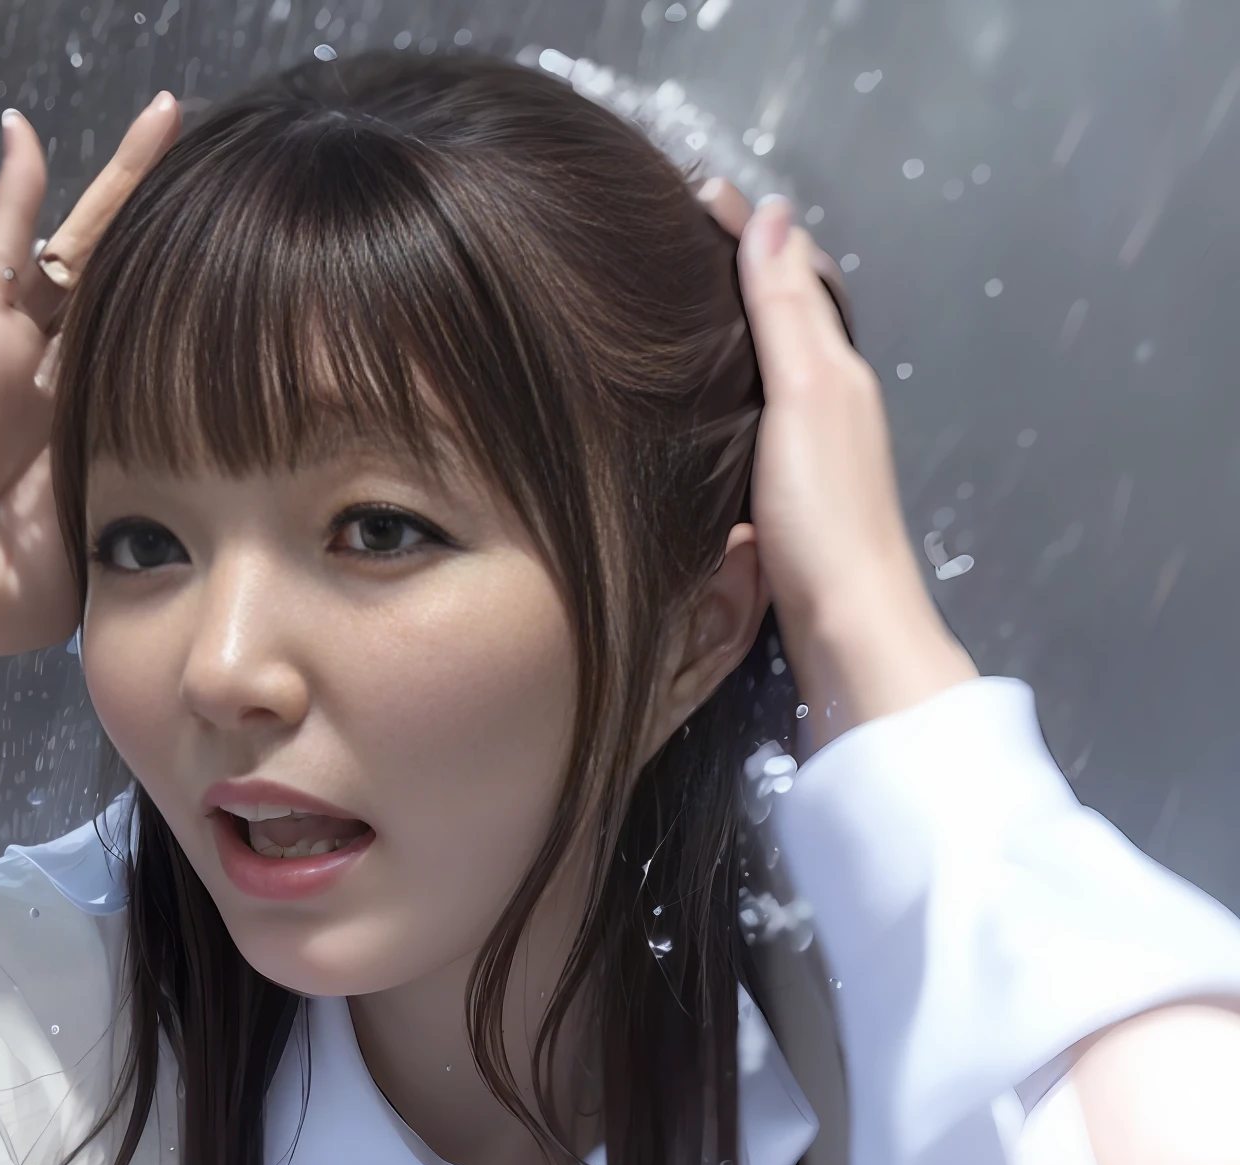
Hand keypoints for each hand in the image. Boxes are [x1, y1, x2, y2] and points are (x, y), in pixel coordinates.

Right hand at [0, 94, 181, 743]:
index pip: (156, 348)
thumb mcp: (102, 550)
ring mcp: (16, 344)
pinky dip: (12, 185)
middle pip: (127, 280)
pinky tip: (24, 130)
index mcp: (93, 428)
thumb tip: (212, 525)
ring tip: (166, 117)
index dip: (200, 311)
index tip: (260, 285)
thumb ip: (145, 515)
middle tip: (225, 176)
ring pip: (80, 243)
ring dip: (119, 180)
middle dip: (171, 227)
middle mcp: (59, 375)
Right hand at [697, 180, 975, 748]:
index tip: (682, 191)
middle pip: (782, 315)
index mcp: (837, 370)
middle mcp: (829, 403)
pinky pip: (749, 414)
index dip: (745, 230)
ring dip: (722, 330)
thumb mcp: (805, 396)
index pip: (794, 272)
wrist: (848, 631)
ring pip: (765, 366)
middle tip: (659, 239)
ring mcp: (808, 453)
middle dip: (730, 270)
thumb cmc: (826, 516)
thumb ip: (787, 312)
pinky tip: (678, 406)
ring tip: (659, 307)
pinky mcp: (783, 497)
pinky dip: (717, 386)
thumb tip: (772, 215)